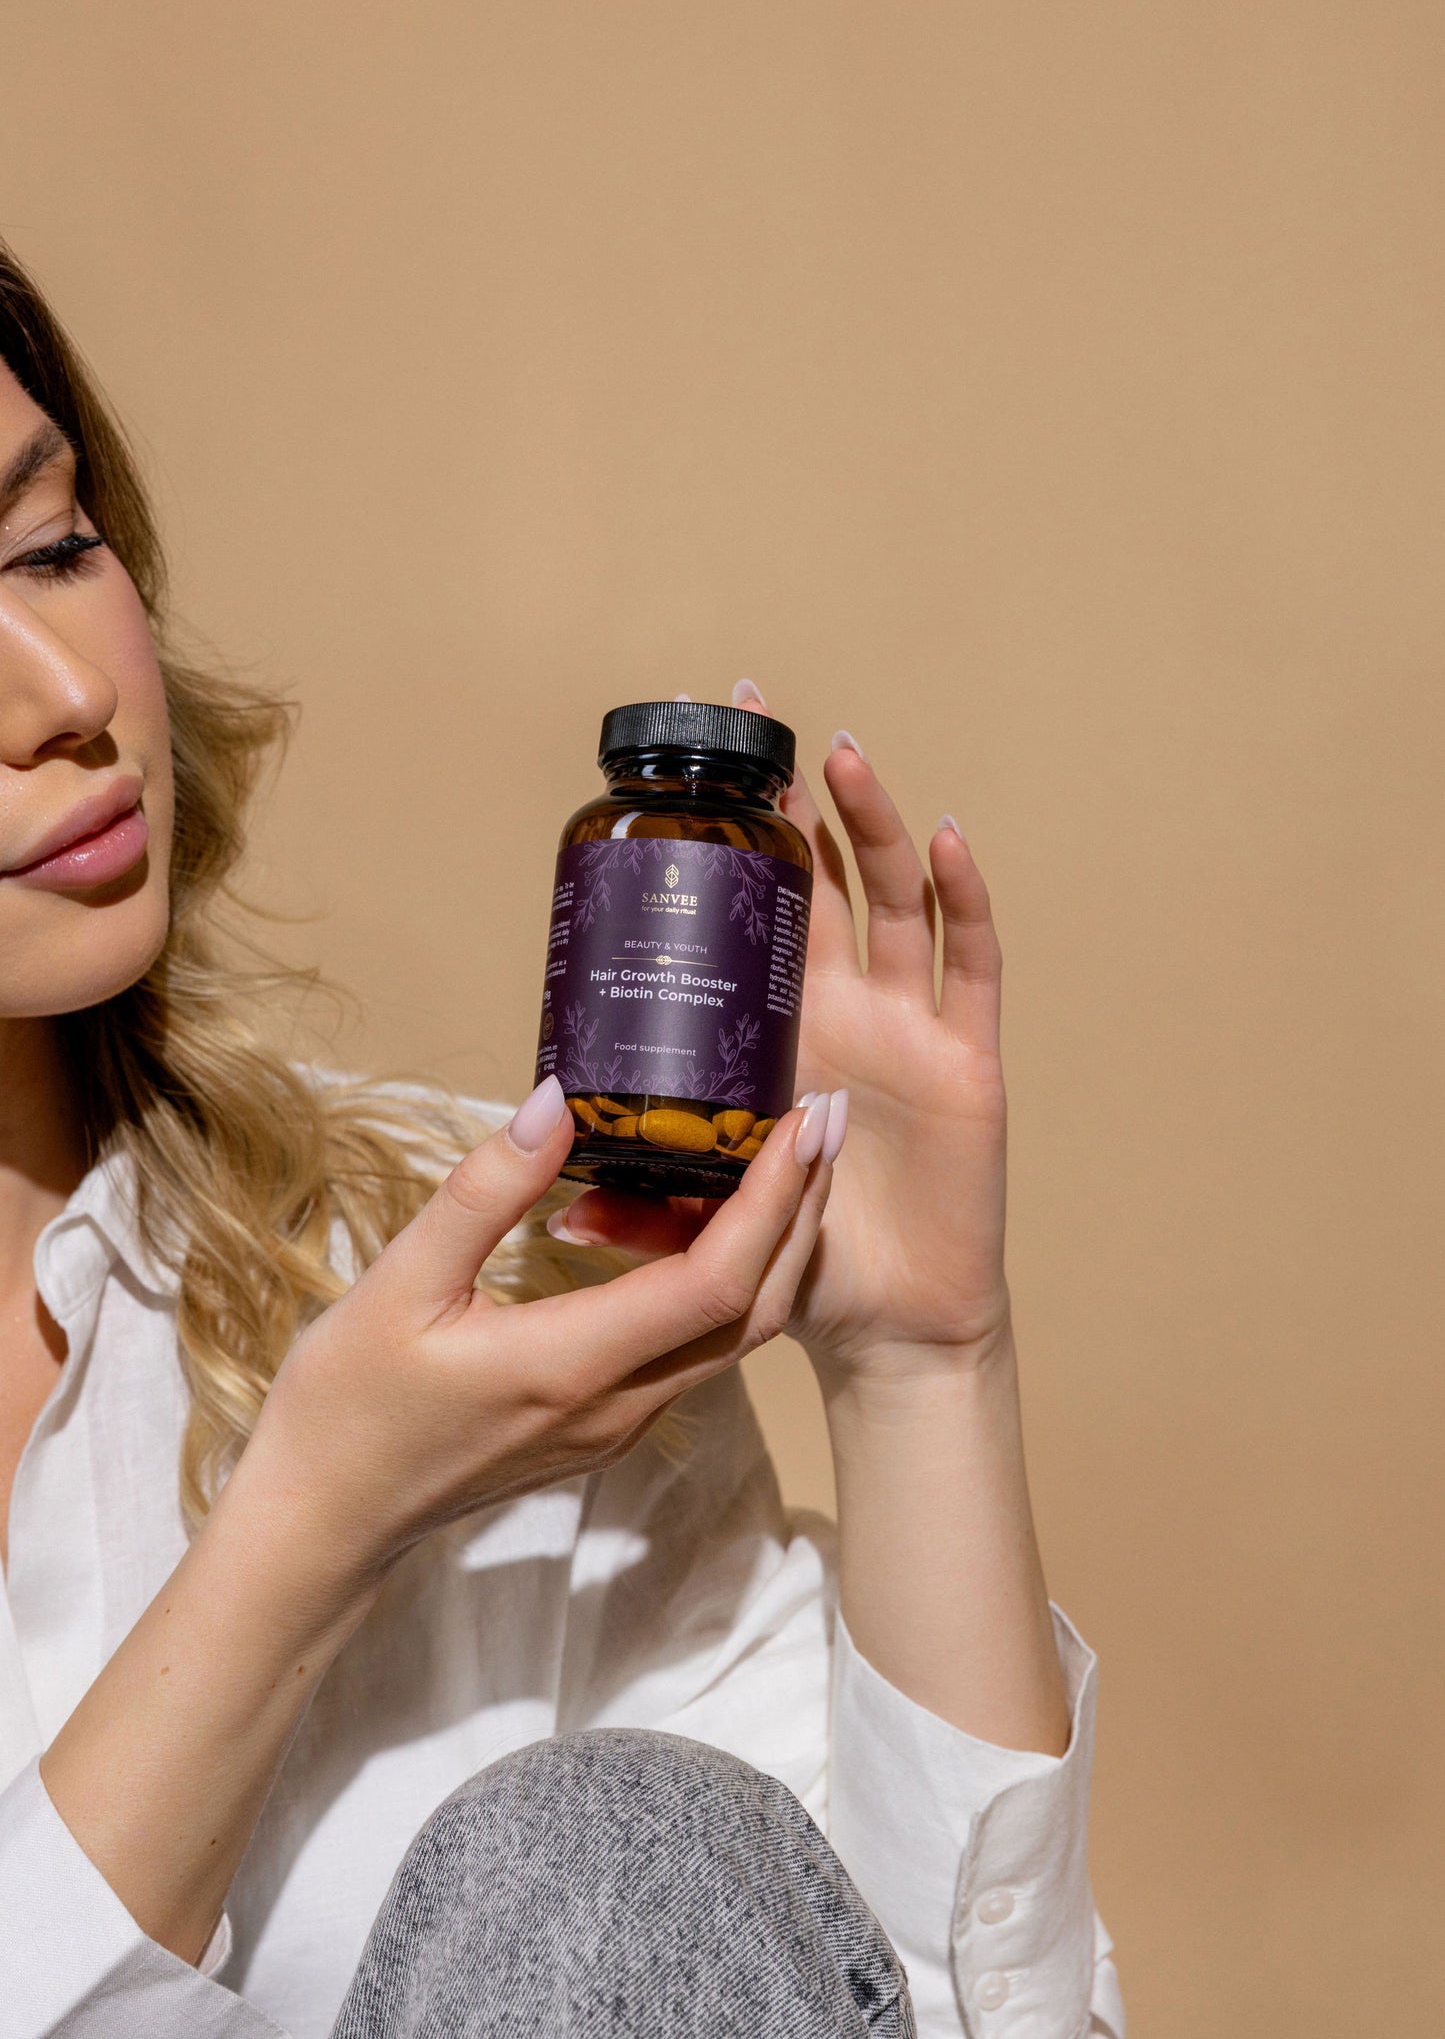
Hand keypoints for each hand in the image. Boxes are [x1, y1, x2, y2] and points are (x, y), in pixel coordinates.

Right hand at [242, 1075, 832, 1582]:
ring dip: (772, 1244)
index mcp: (571, 1366)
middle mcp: (619, 1405)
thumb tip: (555, 1101)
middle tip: (823, 1120)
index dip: (774, 1199)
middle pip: (757, 1309)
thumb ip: (482, 1193)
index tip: (801, 1121)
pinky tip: (693, 1213)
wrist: (326, 1521)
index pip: (716, 1281)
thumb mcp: (395, 1284)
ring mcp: (619, 1423)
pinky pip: (695, 1346)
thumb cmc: (346, 1405)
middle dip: (802, 1211)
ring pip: (735, 1333)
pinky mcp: (607, 1424)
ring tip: (774, 1153)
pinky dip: (723, 1275)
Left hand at [555, 691, 1009, 1390]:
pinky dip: (964, 898)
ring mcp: (912, 1026)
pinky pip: (972, 964)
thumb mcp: (705, 1225)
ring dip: (871, 823)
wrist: (887, 1327)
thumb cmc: (803, 1262)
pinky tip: (946, 838)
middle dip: (796, 794)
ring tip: (837, 754)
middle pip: (829, 876)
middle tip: (754, 711)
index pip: (761, 906)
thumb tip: (556, 1201)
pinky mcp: (966, 1061)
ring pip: (899, 899)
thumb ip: (646, 1207)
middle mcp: (851, 1009)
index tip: (692, 759)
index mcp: (785, 1028)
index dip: (739, 834)